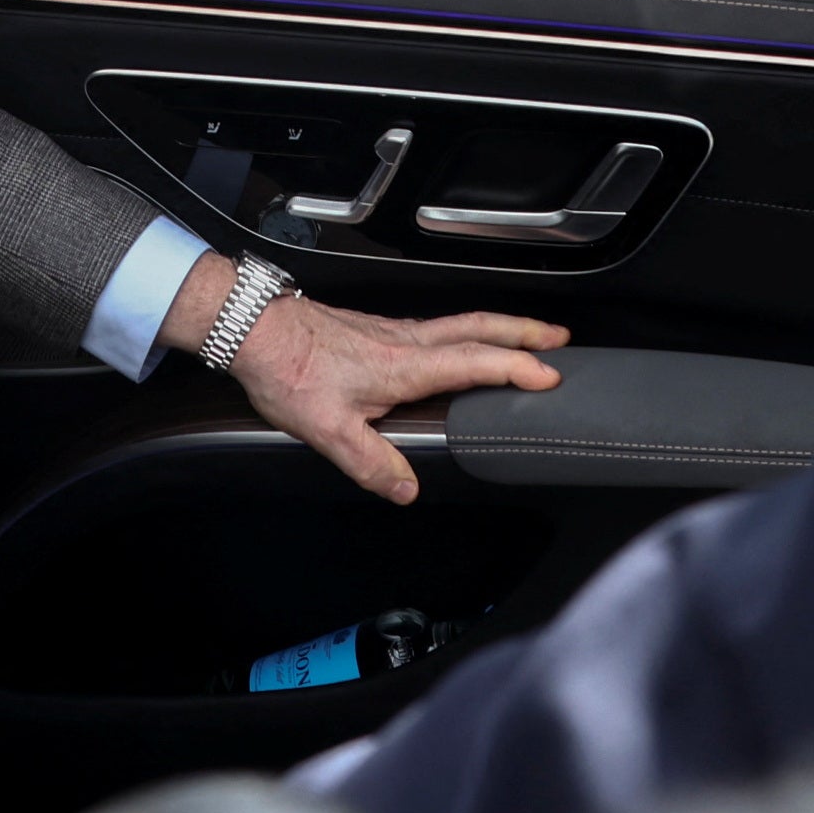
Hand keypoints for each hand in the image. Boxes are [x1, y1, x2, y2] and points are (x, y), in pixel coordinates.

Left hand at [186, 261, 565, 503]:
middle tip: (559, 338)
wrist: (254, 328)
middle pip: (479, 328)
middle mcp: (406, 341)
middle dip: (524, 332)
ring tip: (525, 338)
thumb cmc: (288, 370)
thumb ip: (371, 462)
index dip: (516, 368)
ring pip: (461, 323)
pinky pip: (439, 326)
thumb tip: (406, 489)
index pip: (475, 361)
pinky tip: (461, 344)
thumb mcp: (326, 429)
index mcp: (404, 365)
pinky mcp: (378, 330)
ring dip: (500, 328)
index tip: (549, 375)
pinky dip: (469, 331)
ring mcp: (393, 331)